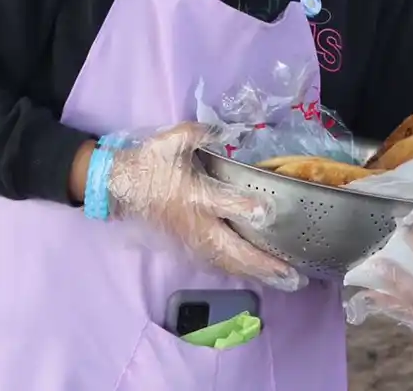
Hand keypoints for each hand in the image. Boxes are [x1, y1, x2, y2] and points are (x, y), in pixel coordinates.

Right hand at [105, 122, 303, 291]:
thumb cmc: (149, 162)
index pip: (221, 202)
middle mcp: (195, 223)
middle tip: (294, 276)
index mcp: (192, 194)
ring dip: (257, 273)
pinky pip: (217, 264)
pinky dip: (240, 272)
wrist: (118, 186)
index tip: (267, 213)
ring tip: (287, 281)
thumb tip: (227, 130)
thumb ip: (200, 134)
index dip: (243, 207)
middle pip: (231, 249)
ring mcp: (191, 239)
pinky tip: (261, 276)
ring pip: (227, 262)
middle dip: (262, 263)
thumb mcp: (172, 140)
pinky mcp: (188, 246)